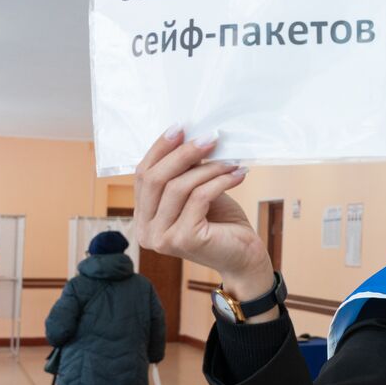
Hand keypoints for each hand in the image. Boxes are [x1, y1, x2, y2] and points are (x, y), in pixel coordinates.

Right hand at [133, 128, 272, 298]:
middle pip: (155, 179)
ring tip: (230, 160)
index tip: (181, 127)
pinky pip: (199, 197)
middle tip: (210, 138)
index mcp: (143, 218)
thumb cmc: (221, 223)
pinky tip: (237, 175)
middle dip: (183, 153)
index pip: (142, 176)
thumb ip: (184, 172)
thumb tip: (187, 136)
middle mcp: (146, 231)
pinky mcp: (184, 239)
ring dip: (207, 167)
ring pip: (178, 187)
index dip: (159, 149)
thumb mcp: (197, 192)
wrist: (243, 257)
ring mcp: (162, 238)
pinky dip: (219, 181)